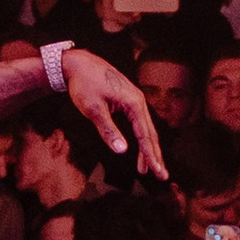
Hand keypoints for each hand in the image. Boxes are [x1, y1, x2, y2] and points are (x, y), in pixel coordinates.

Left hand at [60, 48, 166, 178]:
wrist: (78, 63)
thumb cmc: (84, 84)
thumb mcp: (93, 109)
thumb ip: (108, 130)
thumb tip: (122, 150)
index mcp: (133, 103)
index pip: (145, 135)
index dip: (151, 156)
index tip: (158, 172)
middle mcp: (138, 100)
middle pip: (150, 133)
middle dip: (154, 155)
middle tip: (161, 176)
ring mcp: (134, 100)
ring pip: (145, 128)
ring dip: (147, 148)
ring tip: (148, 169)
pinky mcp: (127, 100)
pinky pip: (138, 123)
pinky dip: (140, 138)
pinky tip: (138, 149)